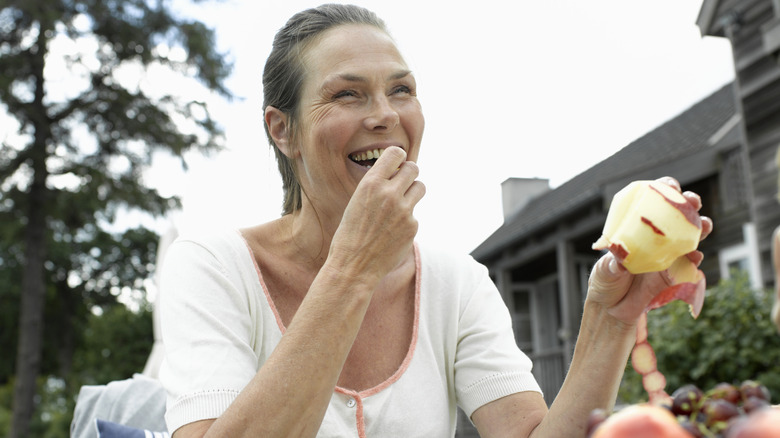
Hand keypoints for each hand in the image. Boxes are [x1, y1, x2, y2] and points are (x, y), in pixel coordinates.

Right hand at [327, 146, 425, 285]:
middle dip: (409, 172)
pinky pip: (414, 214)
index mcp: (371, 183)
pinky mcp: (412, 227)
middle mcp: (389, 193)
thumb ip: (377, 186)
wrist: (353, 265)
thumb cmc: (350, 233)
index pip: (396, 153)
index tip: (396, 164)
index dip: (398, 157)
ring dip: (412, 192)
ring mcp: (404, 210)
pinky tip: (391, 232)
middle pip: (413, 168)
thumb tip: (398, 174)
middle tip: (402, 182)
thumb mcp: (357, 201)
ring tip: (400, 204)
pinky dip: (406, 220)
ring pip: (420, 187)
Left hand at [586, 177, 712, 324]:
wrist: (612, 310)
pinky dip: (694, 258)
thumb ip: (613, 262)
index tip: (670, 187)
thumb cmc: (605, 282)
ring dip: (700, 227)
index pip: (652, 201)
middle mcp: (655, 236)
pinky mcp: (676, 272)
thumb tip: (620, 255)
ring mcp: (668, 253)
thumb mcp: (604, 270)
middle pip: (677, 213)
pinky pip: (690, 263)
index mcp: (636, 226)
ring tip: (703, 226)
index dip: (664, 190)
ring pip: (690, 235)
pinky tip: (695, 256)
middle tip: (692, 202)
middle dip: (689, 203)